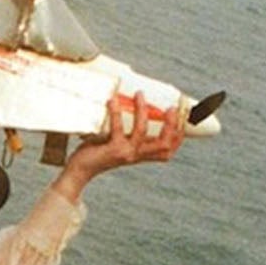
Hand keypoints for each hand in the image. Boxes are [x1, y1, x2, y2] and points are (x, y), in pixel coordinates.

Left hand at [52, 91, 184, 201]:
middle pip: (165, 144)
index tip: (185, 116)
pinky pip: (117, 128)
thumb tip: (134, 108)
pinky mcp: (112, 150)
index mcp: (142, 155)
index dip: (179, 135)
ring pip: (142, 132)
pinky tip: (113, 101)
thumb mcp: (119, 143)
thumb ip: (129, 133)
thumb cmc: (99, 152)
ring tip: (140, 94)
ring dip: (143, 111)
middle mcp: (137, 155)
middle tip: (172, 107)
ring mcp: (125, 153)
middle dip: (172, 125)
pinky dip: (116, 113)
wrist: (80, 170)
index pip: (168, 150)